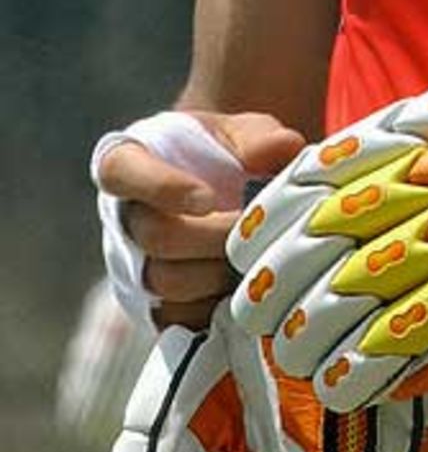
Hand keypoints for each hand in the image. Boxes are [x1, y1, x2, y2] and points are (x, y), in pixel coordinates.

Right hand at [93, 110, 304, 329]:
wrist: (229, 192)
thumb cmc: (230, 154)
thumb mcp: (246, 132)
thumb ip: (261, 137)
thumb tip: (282, 148)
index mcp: (132, 160)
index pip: (121, 171)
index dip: (161, 187)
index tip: (209, 198)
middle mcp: (124, 216)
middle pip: (153, 236)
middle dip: (212, 236)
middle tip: (253, 229)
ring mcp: (134, 265)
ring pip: (166, 282)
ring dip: (218, 272)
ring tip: (257, 255)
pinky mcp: (154, 306)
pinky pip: (179, 319)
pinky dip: (216, 307)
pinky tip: (247, 287)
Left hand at [226, 53, 427, 409]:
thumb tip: (338, 174)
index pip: (371, 153)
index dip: (303, 195)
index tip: (253, 227)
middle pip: (377, 215)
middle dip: (304, 262)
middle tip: (251, 297)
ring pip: (409, 272)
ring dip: (339, 317)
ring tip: (289, 349)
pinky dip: (400, 354)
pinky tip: (354, 377)